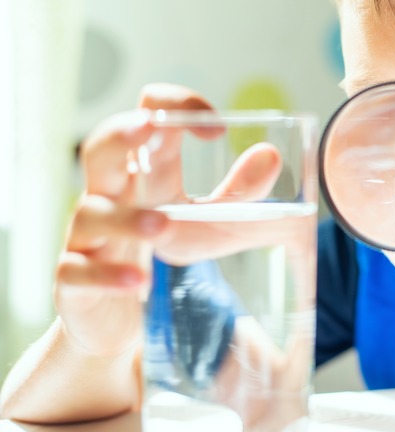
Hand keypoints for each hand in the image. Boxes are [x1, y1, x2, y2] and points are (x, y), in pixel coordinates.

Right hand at [55, 84, 281, 355]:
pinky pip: (79, 270)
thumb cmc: (166, 249)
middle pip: (99, 150)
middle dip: (118, 133)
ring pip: (90, 212)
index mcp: (146, 170)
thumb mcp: (213, 222)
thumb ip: (243, 193)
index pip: (147, 116)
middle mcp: (111, 193)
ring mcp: (88, 234)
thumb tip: (271, 154)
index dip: (175, 107)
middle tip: (146, 126)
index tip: (217, 128)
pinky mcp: (75, 276)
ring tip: (162, 224)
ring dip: (126, 217)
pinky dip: (107, 275)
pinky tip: (138, 282)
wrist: (125, 313)